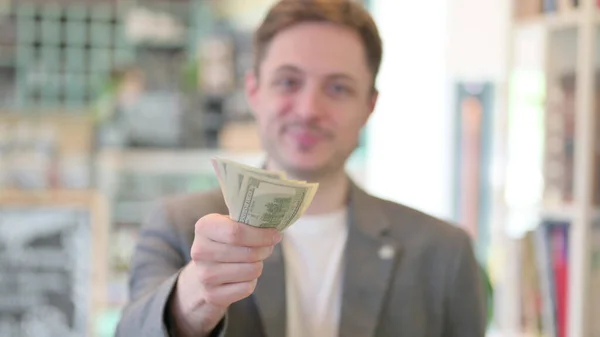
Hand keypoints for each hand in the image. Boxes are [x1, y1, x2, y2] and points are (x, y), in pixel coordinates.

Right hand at [169, 213, 281, 335]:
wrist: (202, 274)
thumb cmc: (223, 244)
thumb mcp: (227, 225)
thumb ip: (246, 221)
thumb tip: (275, 223)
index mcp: (204, 227)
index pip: (237, 232)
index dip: (261, 235)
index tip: (275, 235)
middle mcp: (200, 251)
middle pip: (247, 252)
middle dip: (265, 250)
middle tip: (268, 247)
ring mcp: (205, 275)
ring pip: (251, 270)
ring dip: (259, 265)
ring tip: (254, 261)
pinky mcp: (212, 295)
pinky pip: (247, 288)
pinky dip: (251, 281)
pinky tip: (244, 276)